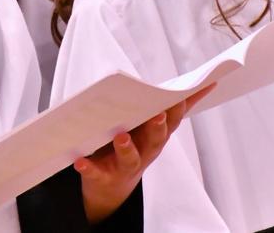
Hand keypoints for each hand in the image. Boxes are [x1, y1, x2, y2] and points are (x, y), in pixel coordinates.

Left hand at [76, 84, 214, 223]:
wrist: (110, 188)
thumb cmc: (133, 147)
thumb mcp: (149, 130)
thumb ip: (163, 108)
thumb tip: (193, 84)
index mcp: (155, 138)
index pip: (171, 122)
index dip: (178, 110)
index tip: (181, 96)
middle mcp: (144, 153)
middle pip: (155, 141)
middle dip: (157, 128)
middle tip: (157, 115)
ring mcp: (124, 167)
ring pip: (130, 159)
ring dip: (127, 148)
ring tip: (121, 136)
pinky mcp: (103, 177)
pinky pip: (97, 173)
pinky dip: (89, 168)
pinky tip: (80, 161)